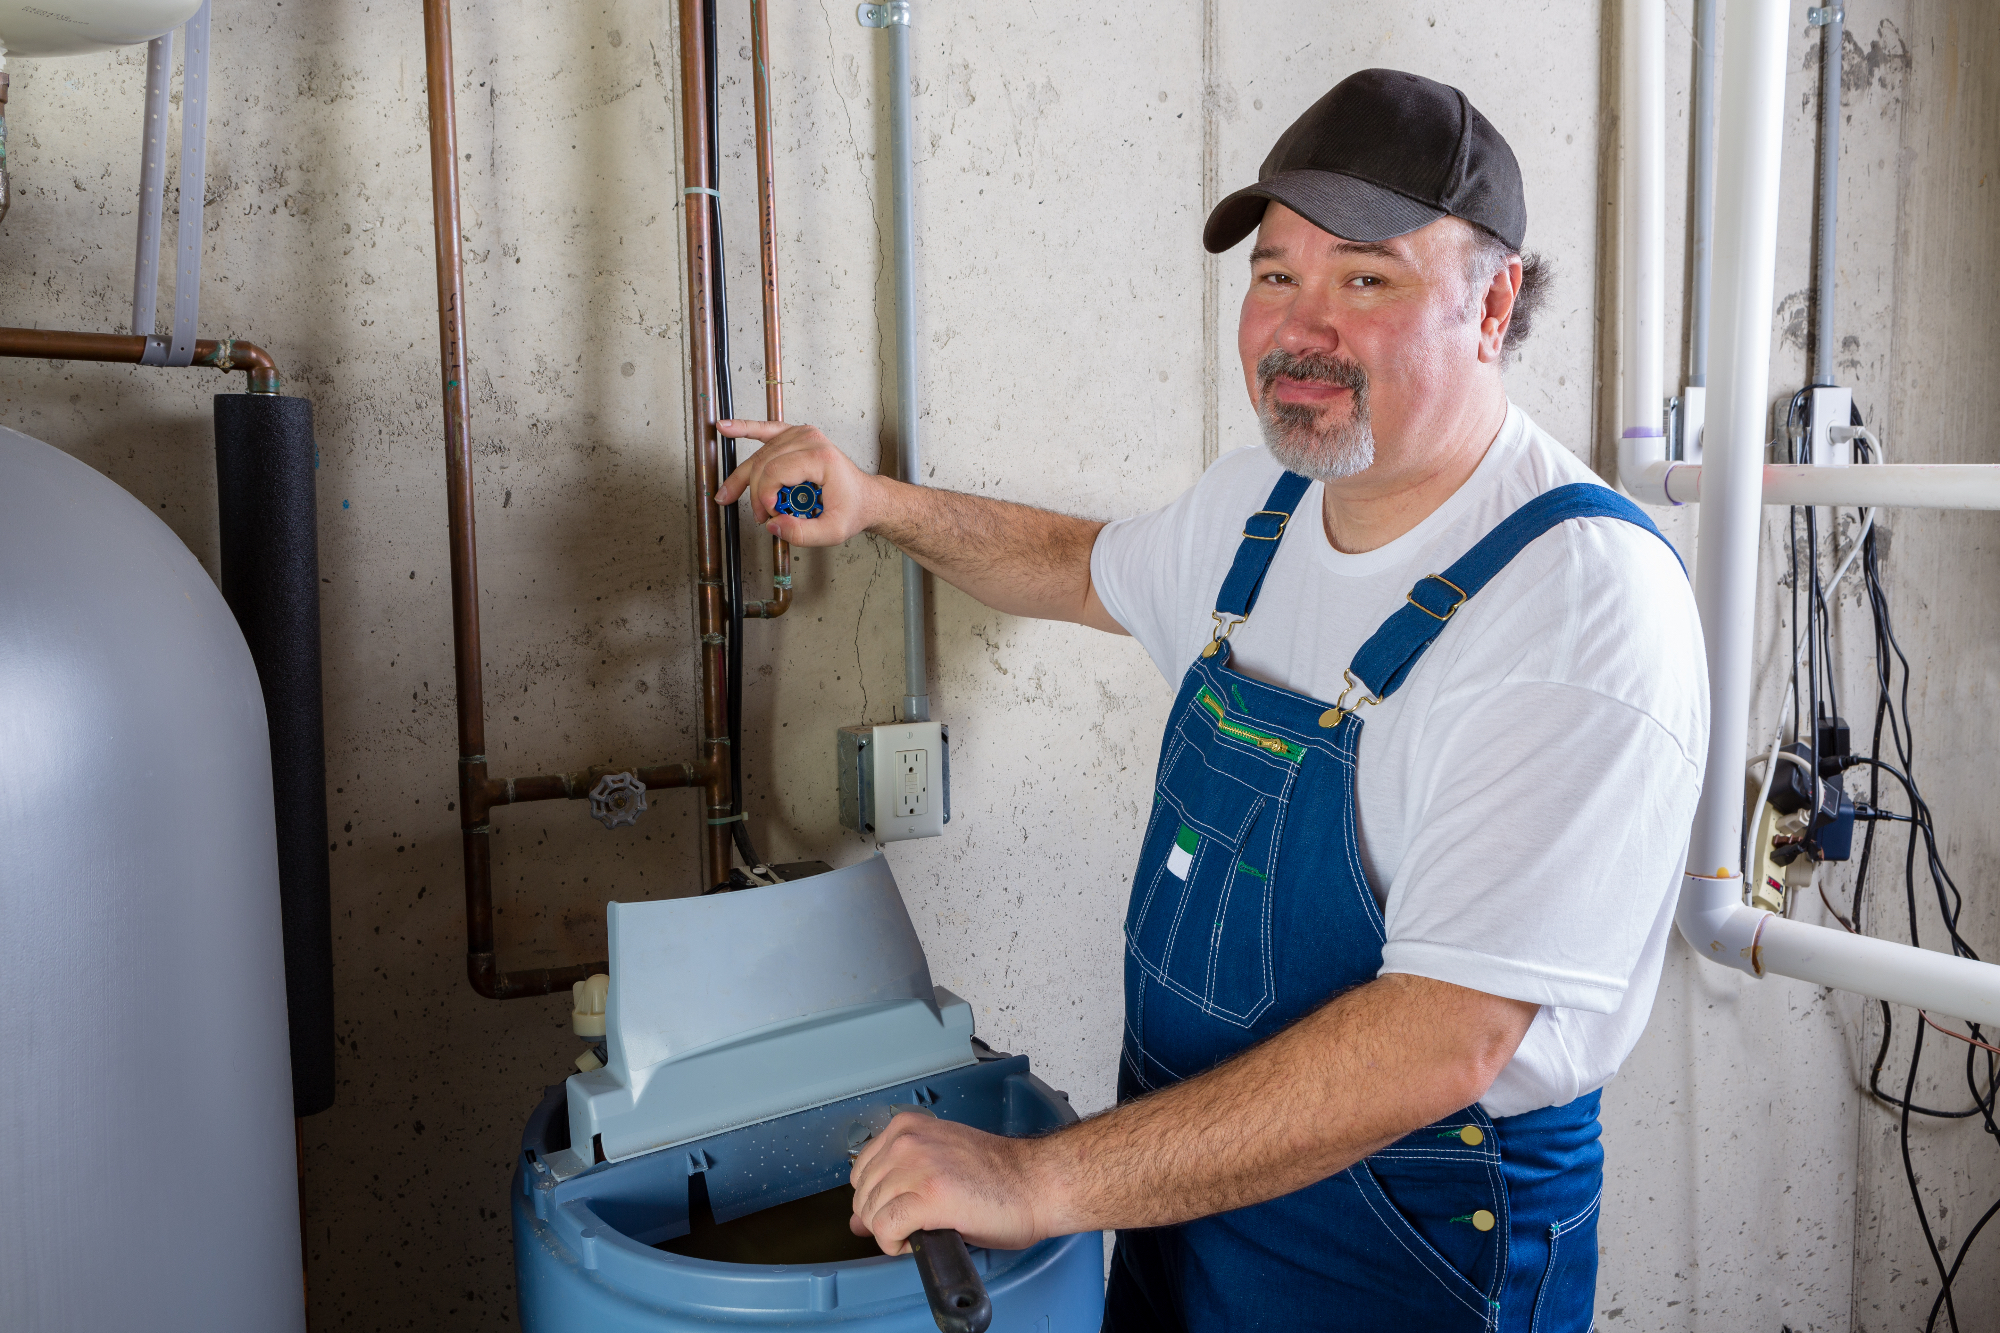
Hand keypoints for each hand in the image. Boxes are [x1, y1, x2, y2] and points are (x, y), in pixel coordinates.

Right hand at [715, 419, 880, 546]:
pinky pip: (764, 429)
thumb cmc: (851, 508)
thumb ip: (803, 534)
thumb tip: (774, 525)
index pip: (775, 474)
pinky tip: (725, 428)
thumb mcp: (833, 532)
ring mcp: (801, 434)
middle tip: (763, 516)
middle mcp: (810, 440)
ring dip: (746, 480)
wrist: (863, 496)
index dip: (765, 498)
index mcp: (821, 458)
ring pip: (759, 456)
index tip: (771, 516)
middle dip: (756, 494)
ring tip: (736, 497)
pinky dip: (743, 428)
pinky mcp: (794, 435)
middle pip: (763, 465)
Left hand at [848, 1112, 1050, 1255]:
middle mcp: (907, 1142)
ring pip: (871, 1214)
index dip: (876, 1200)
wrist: (1035, 1183)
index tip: (899, 1209)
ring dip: (890, 1234)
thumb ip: (895, 1186)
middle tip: (913, 1227)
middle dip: (881, 1221)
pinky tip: (917, 1241)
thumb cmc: (998, 1177)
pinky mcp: (929, 1197)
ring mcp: (917, 1167)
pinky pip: (886, 1229)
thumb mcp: (938, 1167)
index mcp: (907, 1128)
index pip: (861, 1172)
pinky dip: (895, 1245)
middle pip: (862, 1196)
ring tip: (921, 1233)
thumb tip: (857, 1222)